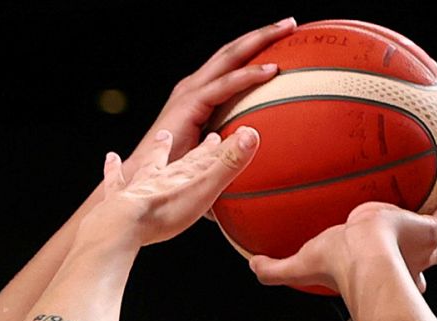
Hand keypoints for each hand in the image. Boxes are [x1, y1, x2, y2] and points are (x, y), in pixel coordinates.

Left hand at [86, 127, 260, 247]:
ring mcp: (136, 187)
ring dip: (157, 151)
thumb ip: (228, 165)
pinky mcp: (115, 200)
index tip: (232, 135)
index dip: (220, 148)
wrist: (121, 225)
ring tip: (162, 135)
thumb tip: (251, 134)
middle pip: (181, 159)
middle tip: (206, 135)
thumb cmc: (163, 211)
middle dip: (196, 149)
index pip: (206, 158)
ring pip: (148, 163)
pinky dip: (113, 169)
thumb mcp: (204, 189)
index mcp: (181, 175)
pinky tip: (110, 158)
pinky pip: (115, 181)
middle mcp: (159, 176)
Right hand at [132, 18, 294, 162]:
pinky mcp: (189, 104)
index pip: (229, 63)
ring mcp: (190, 92)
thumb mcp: (212, 155)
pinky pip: (225, 85)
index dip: (254, 48)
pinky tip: (272, 70)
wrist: (146, 181)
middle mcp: (193, 87)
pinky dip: (248, 76)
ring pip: (230, 57)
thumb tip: (263, 159)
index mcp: (198, 94)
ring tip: (287, 29)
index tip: (283, 41)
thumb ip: (234, 150)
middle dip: (261, 34)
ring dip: (259, 40)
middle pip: (231, 51)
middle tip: (291, 23)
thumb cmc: (176, 174)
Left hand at [249, 178, 436, 294]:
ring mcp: (421, 247)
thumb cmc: (335, 266)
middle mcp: (407, 265)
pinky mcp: (427, 229)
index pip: (394, 280)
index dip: (402, 283)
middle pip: (430, 264)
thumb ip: (275, 268)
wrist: (362, 258)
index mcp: (381, 274)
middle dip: (435, 258)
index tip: (405, 279)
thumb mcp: (301, 263)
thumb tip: (250, 267)